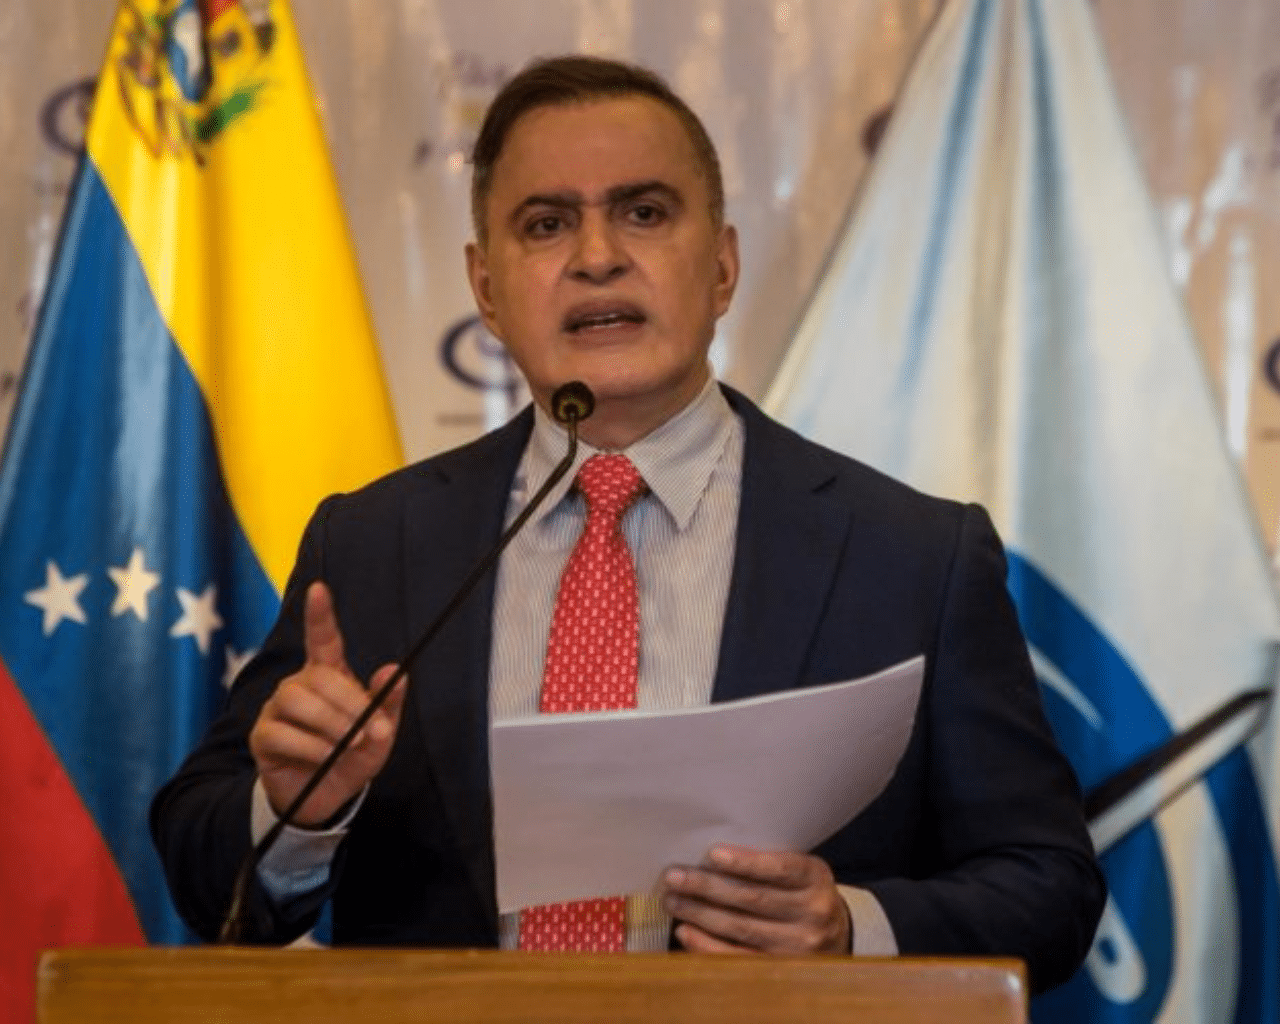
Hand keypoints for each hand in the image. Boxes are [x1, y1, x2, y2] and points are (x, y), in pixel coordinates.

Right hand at [248, 582, 404, 826]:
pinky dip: (310, 746)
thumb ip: (388, 704)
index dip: (320, 614)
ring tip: (349, 745)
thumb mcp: (381, 733)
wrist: (326, 797)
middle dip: (348, 703)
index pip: (322, 639)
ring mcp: (277, 709)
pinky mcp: (263, 736)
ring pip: (296, 700)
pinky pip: (281, 733)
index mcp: (328, 675)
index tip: (319, 589)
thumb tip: (397, 672)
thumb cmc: (354, 755)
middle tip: (370, 731)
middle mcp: (299, 685)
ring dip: (329, 723)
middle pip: (317, 677)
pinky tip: (326, 757)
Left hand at [661, 845, 850, 954]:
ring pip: (741, 928)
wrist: (836, 934)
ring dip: (700, 913)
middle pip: (752, 898)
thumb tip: (709, 856)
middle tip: (674, 876)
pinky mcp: (782, 968)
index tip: (712, 854)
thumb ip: (768, 861)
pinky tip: (685, 931)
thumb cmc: (802, 891)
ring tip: (672, 900)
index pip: (779, 868)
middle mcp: (812, 912)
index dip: (745, 862)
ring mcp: (798, 945)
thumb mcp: (799, 869)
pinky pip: (739, 958)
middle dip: (707, 886)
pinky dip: (708, 945)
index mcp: (815, 877)